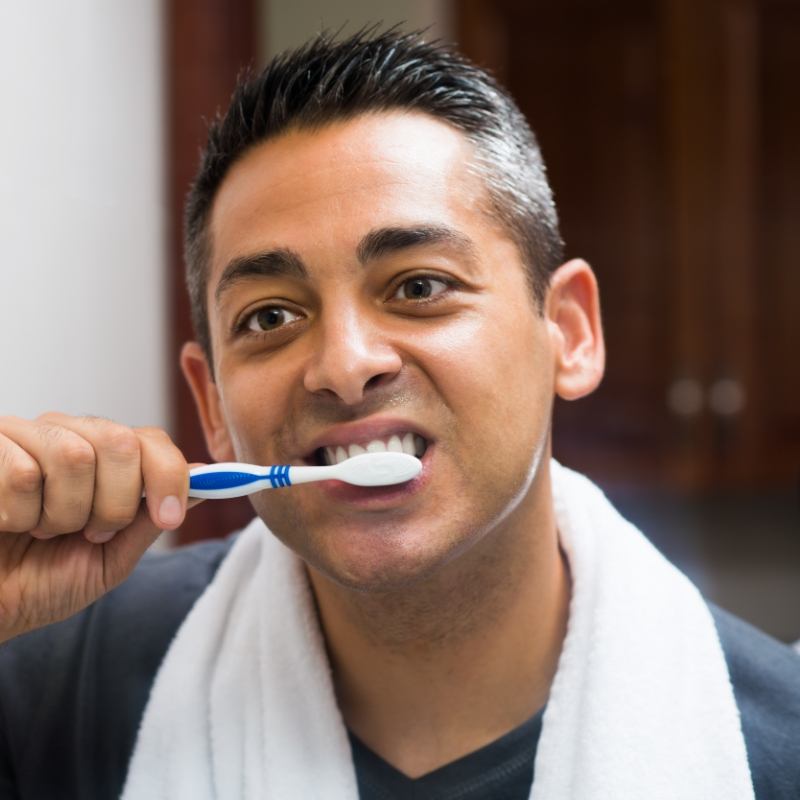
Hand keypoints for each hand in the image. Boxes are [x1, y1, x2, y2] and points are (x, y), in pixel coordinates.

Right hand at [0, 413, 200, 642]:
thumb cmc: (40, 582)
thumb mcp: (111, 557)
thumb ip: (152, 517)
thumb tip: (207, 478)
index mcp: (102, 457)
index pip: (151, 440)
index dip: (169, 476)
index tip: (170, 517)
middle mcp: (67, 436)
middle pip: (120, 443)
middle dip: (114, 504)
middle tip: (88, 532)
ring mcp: (24, 436)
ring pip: (74, 456)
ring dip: (63, 514)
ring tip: (41, 531)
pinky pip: (21, 473)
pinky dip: (18, 514)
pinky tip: (7, 523)